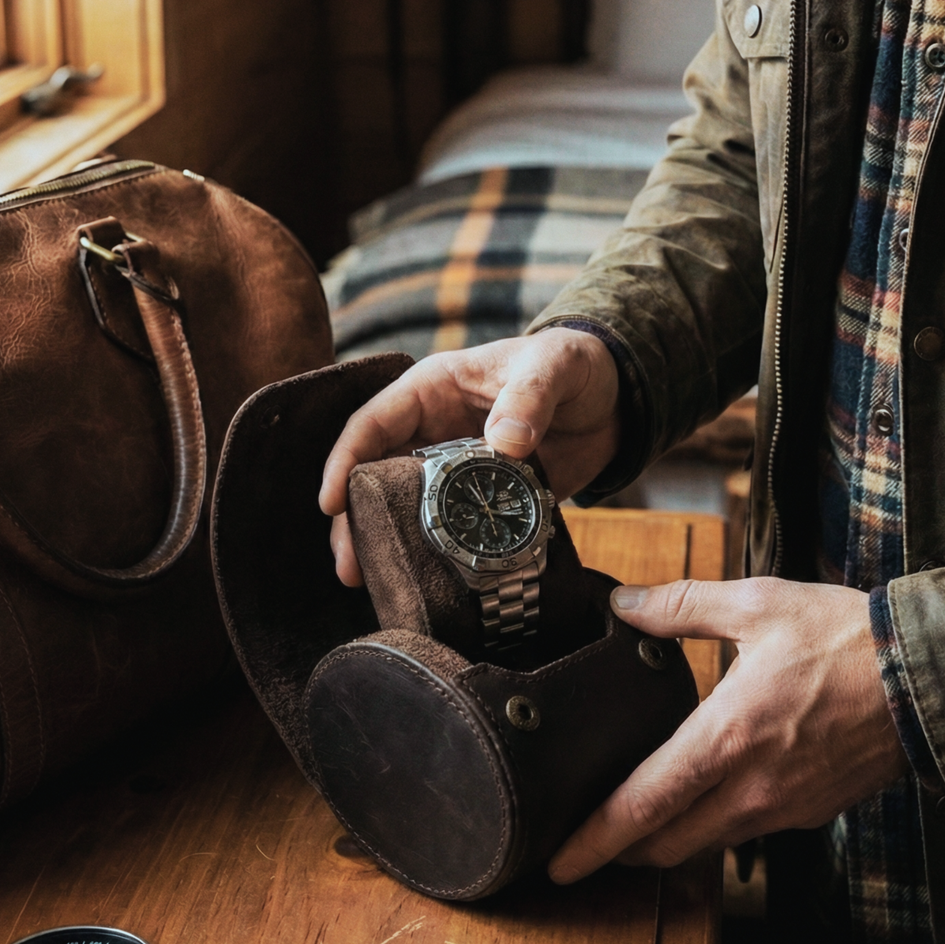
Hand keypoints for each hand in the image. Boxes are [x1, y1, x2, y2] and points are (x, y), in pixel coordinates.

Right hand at [319, 328, 621, 585]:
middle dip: (354, 518)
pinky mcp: (482, 498)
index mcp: (432, 389)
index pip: (373, 423)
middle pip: (374, 474)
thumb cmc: (574, 363)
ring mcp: (454, 467)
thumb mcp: (553, 367)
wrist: (614, 398)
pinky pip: (447, 526)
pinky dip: (432, 552)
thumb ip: (530, 398)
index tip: (330, 502)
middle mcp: (432, 429)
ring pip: (402, 505)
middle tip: (348, 564)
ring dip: (384, 539)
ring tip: (368, 580)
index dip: (345, 461)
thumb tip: (503, 444)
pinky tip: (421, 579)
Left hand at [548, 577, 907, 882]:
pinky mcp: (810, 812)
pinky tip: (700, 802)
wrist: (932, 677)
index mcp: (729, 737)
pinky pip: (744, 832)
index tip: (557, 864)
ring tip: (631, 824)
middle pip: (666, 843)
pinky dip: (709, 828)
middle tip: (581, 844)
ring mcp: (785, 808)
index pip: (644, 805)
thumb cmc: (845, 638)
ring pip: (704, 844)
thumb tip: (624, 604)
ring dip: (663, 841)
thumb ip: (681, 606)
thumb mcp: (757, 604)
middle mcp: (753, 788)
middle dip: (618, 851)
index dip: (594, 839)